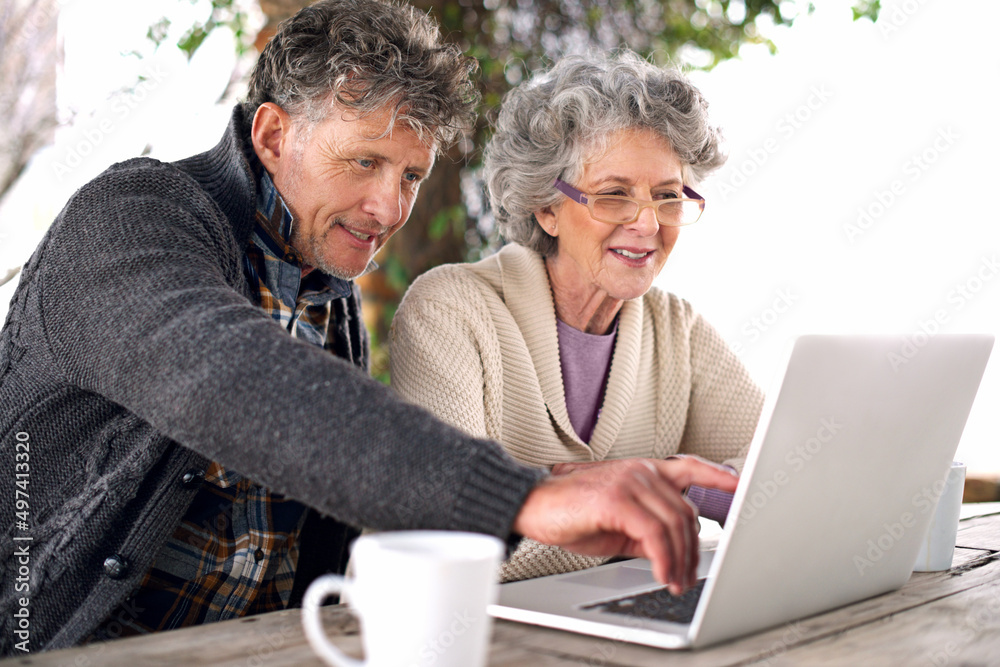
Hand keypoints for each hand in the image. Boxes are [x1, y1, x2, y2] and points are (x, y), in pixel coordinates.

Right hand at [514, 456, 738, 593]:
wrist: (532, 505)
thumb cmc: (570, 512)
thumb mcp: (617, 524)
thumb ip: (647, 530)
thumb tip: (671, 550)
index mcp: (642, 471)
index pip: (689, 467)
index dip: (718, 476)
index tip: (740, 485)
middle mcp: (640, 470)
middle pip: (686, 511)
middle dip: (693, 549)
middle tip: (688, 576)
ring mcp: (629, 481)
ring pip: (674, 524)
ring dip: (680, 560)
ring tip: (675, 581)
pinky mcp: (617, 498)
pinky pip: (654, 533)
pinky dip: (664, 559)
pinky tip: (662, 574)